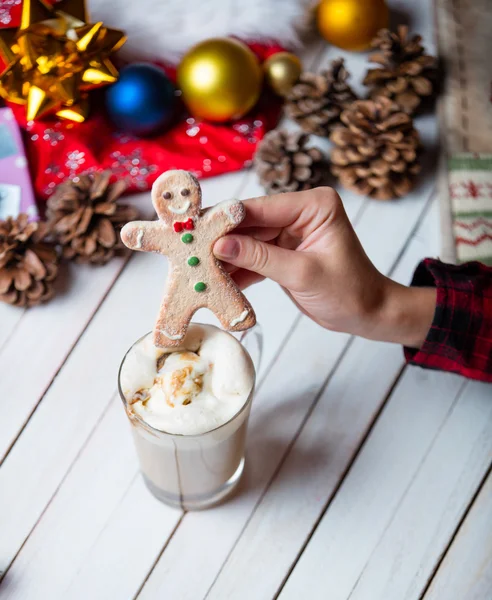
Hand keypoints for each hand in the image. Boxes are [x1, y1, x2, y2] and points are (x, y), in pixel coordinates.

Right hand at [214, 187, 435, 348]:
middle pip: (250, 223)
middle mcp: (299, 212)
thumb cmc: (349, 291)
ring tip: (197, 269)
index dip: (227, 220)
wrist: (367, 314)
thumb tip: (220, 245)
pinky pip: (254, 257)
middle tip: (189, 252)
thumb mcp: (303, 274)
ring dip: (226, 257)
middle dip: (221, 240)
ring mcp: (289, 232)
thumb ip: (261, 257)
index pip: (261, 208)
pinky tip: (217, 281)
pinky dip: (238, 270)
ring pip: (247, 241)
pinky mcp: (283, 252)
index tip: (195, 229)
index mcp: (313, 205)